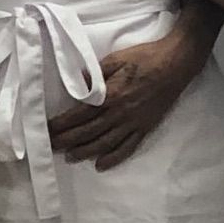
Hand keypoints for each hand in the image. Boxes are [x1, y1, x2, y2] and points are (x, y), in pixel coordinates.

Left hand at [46, 25, 213, 170]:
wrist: (176, 63)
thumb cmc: (145, 57)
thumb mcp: (115, 59)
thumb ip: (95, 73)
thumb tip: (77, 83)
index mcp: (110, 96)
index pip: (79, 115)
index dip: (61, 125)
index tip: (47, 131)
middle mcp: (120, 113)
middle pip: (88, 132)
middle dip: (67, 141)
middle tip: (51, 148)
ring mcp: (133, 123)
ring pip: (105, 143)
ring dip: (86, 152)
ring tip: (70, 158)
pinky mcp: (145, 127)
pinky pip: (128, 147)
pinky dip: (114, 158)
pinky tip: (101, 165)